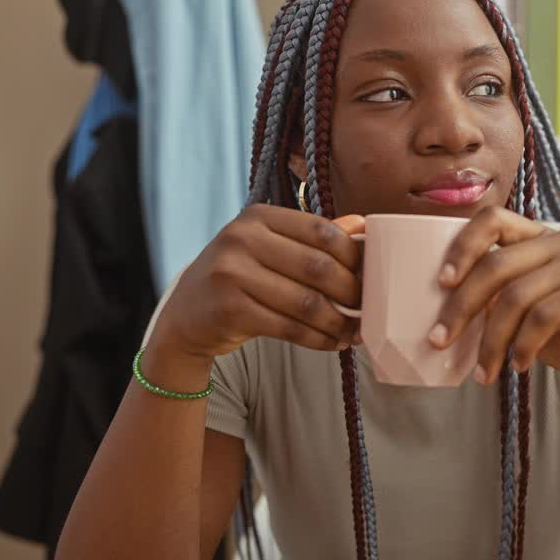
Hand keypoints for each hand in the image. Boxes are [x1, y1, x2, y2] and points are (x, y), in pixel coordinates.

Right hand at [149, 205, 364, 359]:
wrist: (187, 315)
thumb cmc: (239, 277)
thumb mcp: (270, 247)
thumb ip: (313, 237)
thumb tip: (362, 224)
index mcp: (258, 216)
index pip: (321, 231)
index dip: (354, 255)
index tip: (372, 275)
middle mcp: (241, 239)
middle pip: (318, 267)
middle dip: (351, 292)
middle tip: (369, 308)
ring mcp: (231, 274)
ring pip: (306, 302)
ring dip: (338, 322)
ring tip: (355, 331)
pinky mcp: (229, 310)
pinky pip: (289, 327)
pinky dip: (318, 338)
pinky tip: (333, 342)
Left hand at [430, 206, 559, 390]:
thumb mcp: (520, 310)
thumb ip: (492, 296)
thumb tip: (441, 306)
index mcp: (540, 236)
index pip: (493, 219)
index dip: (462, 246)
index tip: (441, 282)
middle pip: (496, 265)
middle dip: (461, 307)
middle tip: (439, 340)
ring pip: (517, 297)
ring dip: (492, 341)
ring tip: (484, 371)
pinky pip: (545, 316)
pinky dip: (523, 345)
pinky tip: (518, 365)